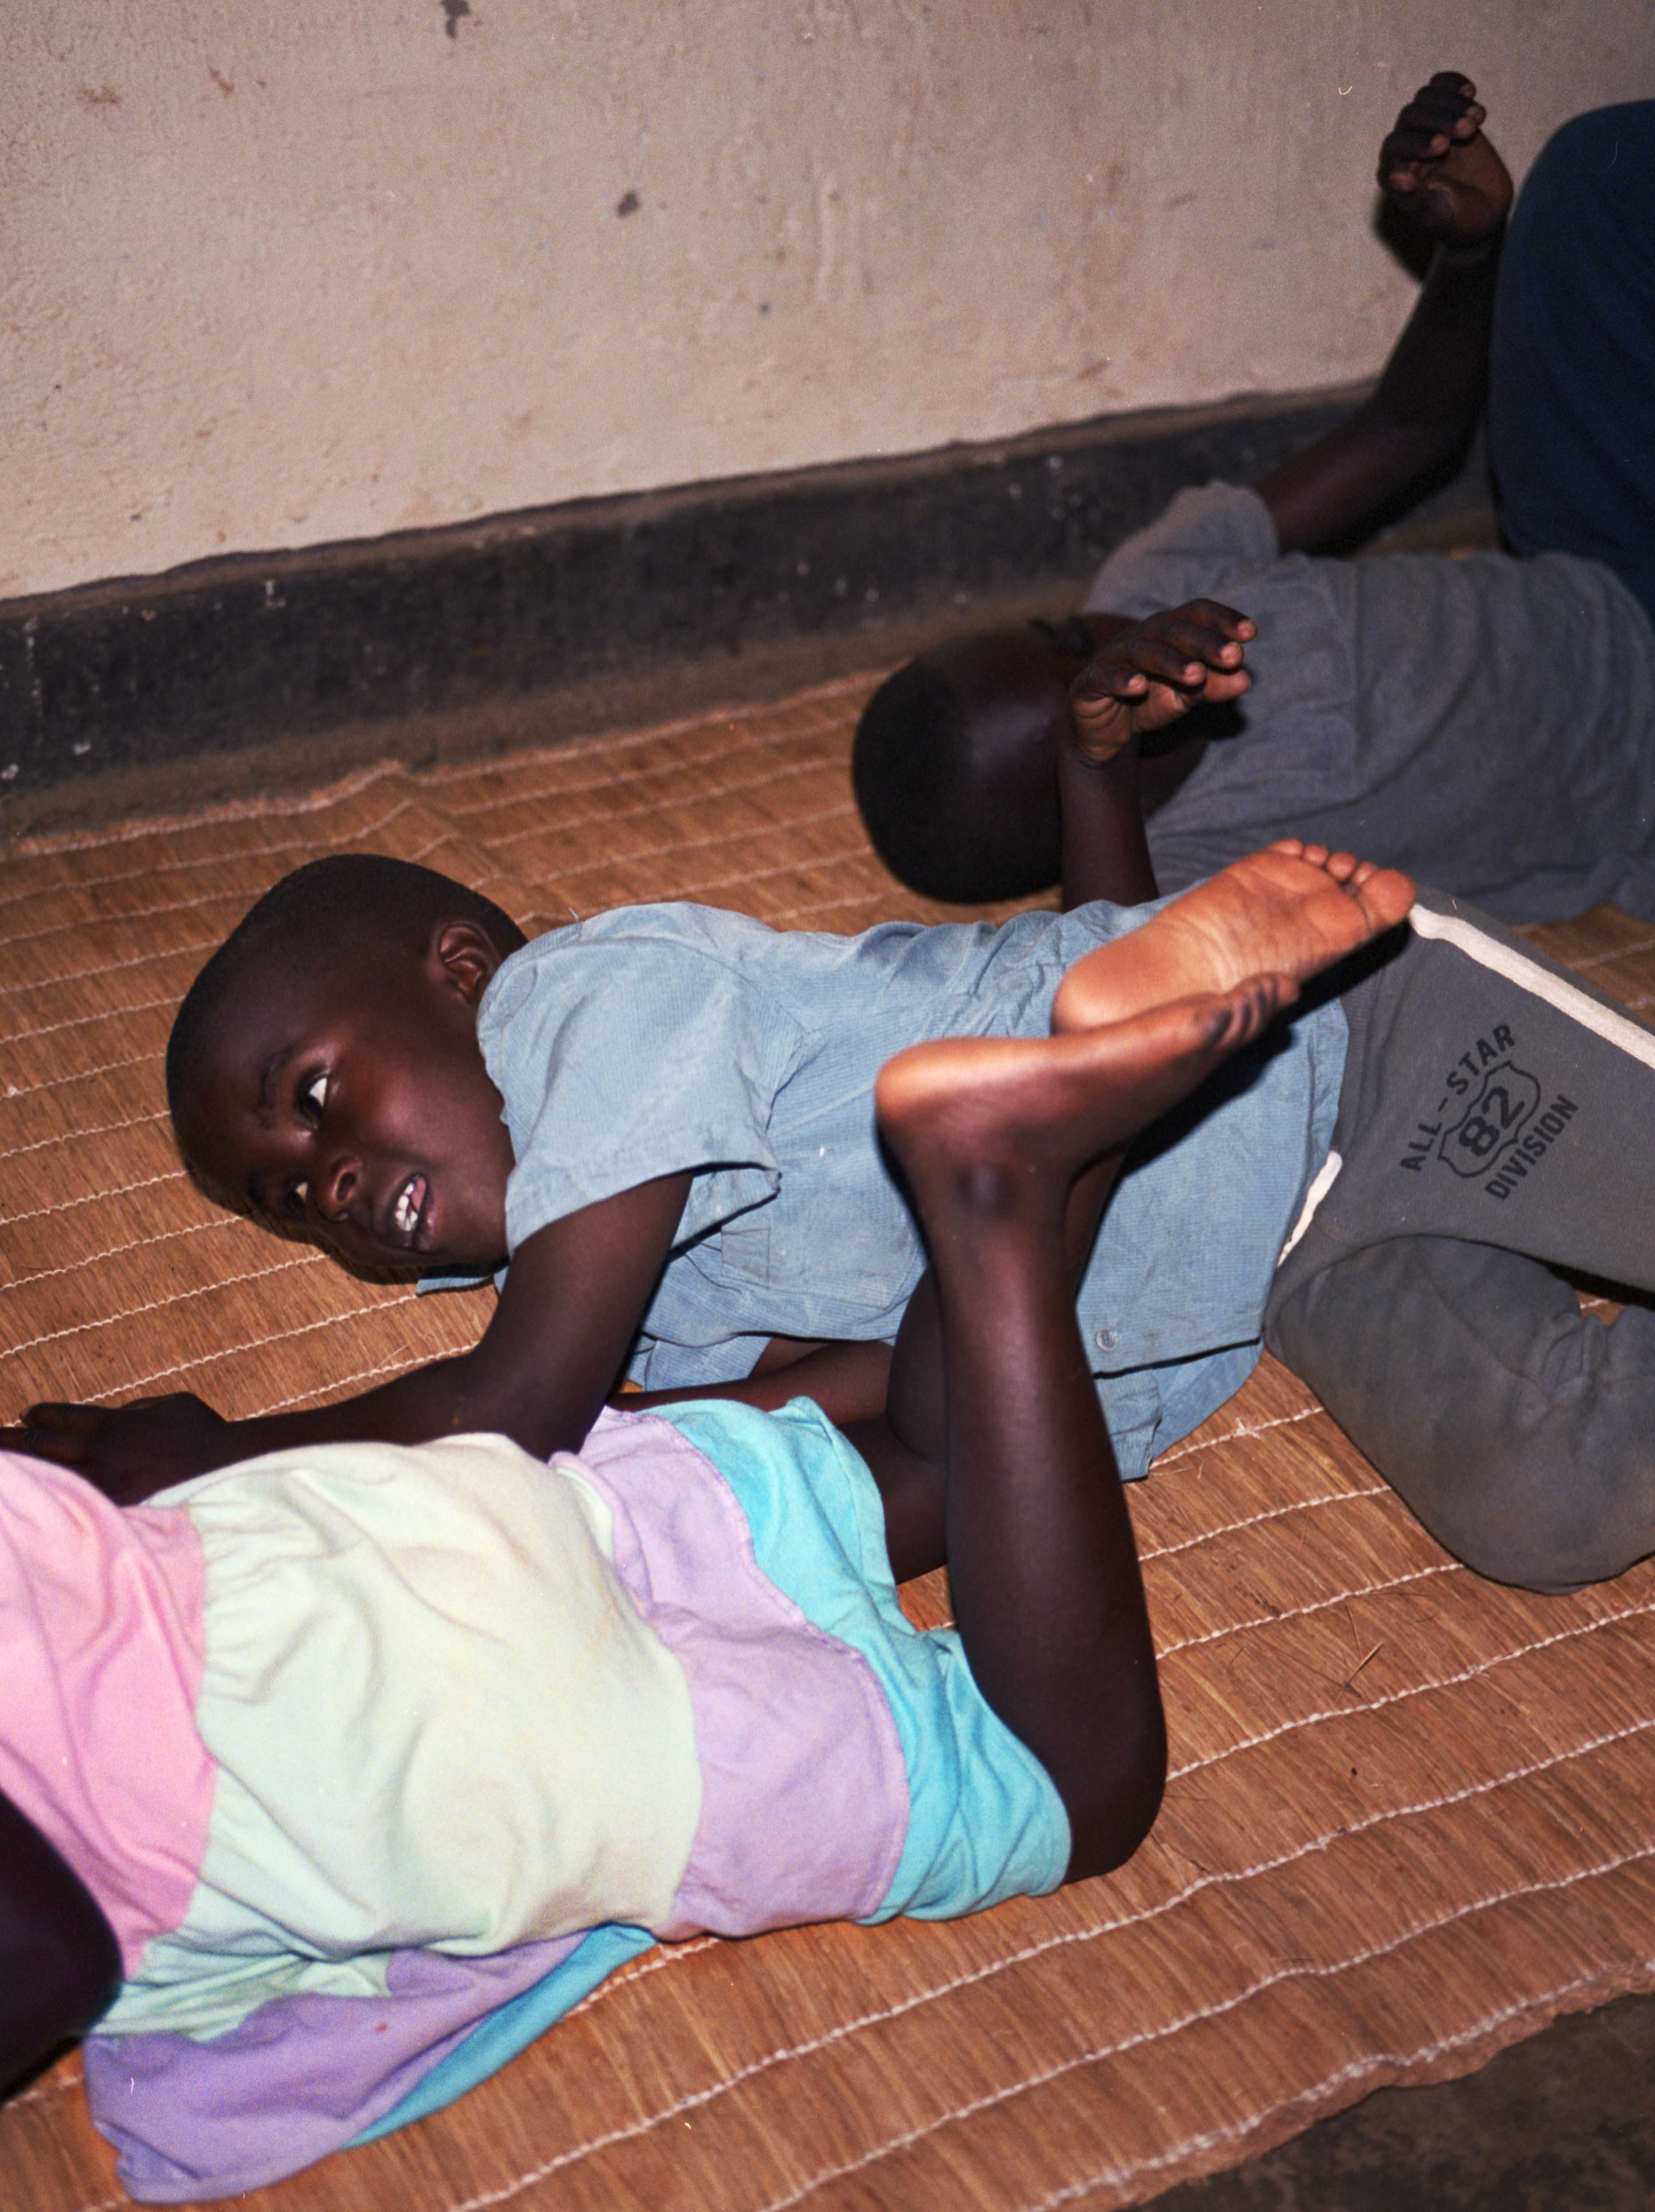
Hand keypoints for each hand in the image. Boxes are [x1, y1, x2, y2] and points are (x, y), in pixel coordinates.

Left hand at [2, 1393, 234, 1506]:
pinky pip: (77, 1501)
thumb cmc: (204, 1434)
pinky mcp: (117, 1507)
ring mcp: (107, 1480)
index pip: (64, 1417)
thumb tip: (121, 1414)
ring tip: (2, 1470)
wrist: (226, 1464)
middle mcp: (103, 1449)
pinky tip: (38, 1500)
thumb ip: (138, 1410)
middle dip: (10, 1442)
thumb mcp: (170, 1405)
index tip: (24, 1415)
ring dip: (22, 1470)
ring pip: (52, 1474)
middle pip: (44, 1445)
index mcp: (115, 1422)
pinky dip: (54, 1498)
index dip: (41, 1415)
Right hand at [1069, 601, 1253, 763]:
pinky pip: (1104, 676)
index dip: (1221, 619)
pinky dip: (1120, 679)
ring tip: (1196, 676)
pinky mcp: (1089, 682)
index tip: (1250, 633)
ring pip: (1142, 651)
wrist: (1105, 732)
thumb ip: (1213, 686)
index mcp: (1167, 631)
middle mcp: (1140, 636)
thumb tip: (1246, 678)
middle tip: (1232, 656)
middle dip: (1204, 642)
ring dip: (1170, 662)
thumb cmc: (1149, 702)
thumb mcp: (1186, 697)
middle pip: (1173, 630)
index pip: (1195, 613)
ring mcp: (1112, 657)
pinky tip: (1138, 686)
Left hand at [1379, 73, 1512, 248]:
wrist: (1485, 214)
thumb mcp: (1437, 217)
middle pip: (1412, 115)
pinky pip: (1442, 87)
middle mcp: (1406, 147)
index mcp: (1394, 173)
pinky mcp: (1447, 115)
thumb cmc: (1457, 221)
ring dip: (1453, 103)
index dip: (1417, 142)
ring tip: (1478, 119)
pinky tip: (1470, 91)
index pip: (1395, 145)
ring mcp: (1426, 128)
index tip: (1444, 146)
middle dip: (1441, 119)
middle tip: (1470, 130)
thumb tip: (1396, 177)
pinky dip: (1454, 84)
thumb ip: (1415, 200)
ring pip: (1427, 97)